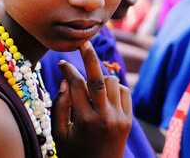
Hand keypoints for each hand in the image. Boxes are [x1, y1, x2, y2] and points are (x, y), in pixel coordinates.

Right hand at [53, 41, 132, 157]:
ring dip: (101, 79)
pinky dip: (114, 88)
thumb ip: (60, 106)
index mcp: (84, 121)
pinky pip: (124, 91)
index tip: (62, 63)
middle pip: (98, 78)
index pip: (76, 85)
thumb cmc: (74, 154)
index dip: (68, 70)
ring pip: (112, 82)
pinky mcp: (129, 120)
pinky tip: (104, 96)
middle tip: (84, 43)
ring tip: (92, 88)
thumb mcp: (60, 134)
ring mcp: (120, 118)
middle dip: (90, 57)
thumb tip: (66, 80)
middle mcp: (104, 118)